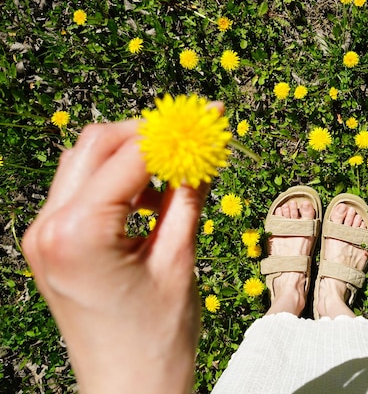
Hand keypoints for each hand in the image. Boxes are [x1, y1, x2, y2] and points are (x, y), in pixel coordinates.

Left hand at [22, 117, 210, 393]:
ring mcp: (42, 235)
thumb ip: (190, 196)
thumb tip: (205, 149)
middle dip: (147, 134)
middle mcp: (48, 227)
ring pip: (84, 163)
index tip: (209, 115)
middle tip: (191, 139)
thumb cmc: (157, 338)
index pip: (129, 156)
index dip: (174, 131)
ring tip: (175, 174)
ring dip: (131, 156)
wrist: (128, 388)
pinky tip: (150, 199)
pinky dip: (117, 181)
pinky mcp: (51, 243)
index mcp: (78, 233)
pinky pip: (81, 191)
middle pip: (95, 145)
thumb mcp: (180, 260)